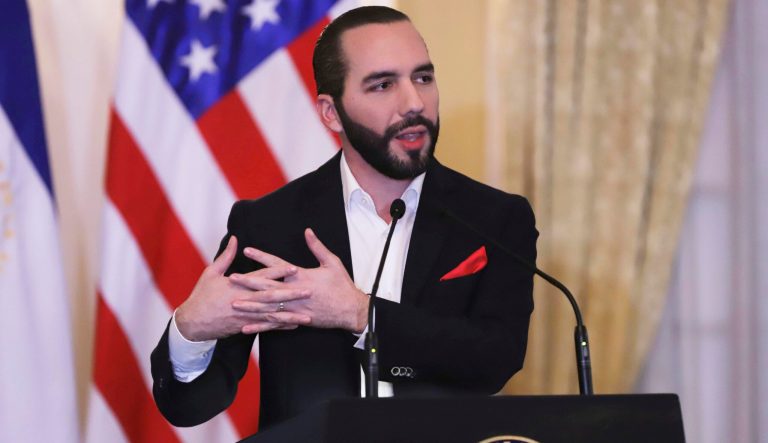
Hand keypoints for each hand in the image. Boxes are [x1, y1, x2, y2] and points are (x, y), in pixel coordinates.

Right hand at [175, 236, 311, 340]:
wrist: (192, 322)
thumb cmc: (202, 295)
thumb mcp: (211, 272)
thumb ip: (226, 256)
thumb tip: (236, 238)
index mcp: (237, 285)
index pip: (261, 277)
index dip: (278, 271)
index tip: (294, 268)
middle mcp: (244, 300)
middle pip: (272, 297)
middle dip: (291, 294)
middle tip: (309, 291)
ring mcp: (246, 315)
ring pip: (272, 315)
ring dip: (290, 315)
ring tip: (308, 315)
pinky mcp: (245, 326)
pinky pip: (266, 326)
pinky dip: (280, 326)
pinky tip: (295, 325)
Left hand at [232, 228, 368, 332]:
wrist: (350, 310)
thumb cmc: (342, 286)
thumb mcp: (332, 262)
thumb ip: (318, 247)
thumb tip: (308, 231)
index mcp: (302, 277)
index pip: (277, 265)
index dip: (262, 257)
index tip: (247, 250)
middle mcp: (295, 293)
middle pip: (268, 287)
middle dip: (249, 283)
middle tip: (232, 278)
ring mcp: (295, 309)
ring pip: (268, 308)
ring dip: (250, 306)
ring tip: (234, 303)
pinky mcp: (296, 320)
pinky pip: (275, 324)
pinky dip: (260, 326)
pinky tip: (246, 327)